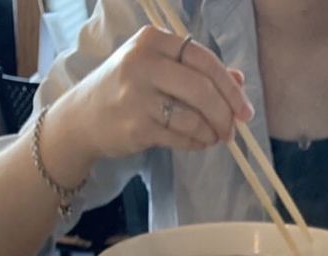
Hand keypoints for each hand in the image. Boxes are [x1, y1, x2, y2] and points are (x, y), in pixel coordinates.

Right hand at [65, 26, 253, 165]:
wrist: (82, 118)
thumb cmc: (125, 90)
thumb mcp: (157, 69)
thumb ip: (197, 72)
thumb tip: (239, 80)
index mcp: (153, 41)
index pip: (204, 60)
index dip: (230, 87)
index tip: (244, 109)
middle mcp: (143, 63)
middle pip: (201, 89)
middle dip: (225, 113)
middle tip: (233, 130)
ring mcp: (138, 96)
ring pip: (193, 116)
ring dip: (212, 131)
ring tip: (216, 137)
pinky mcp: (137, 126)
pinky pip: (180, 136)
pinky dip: (196, 142)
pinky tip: (199, 142)